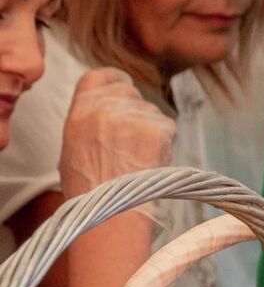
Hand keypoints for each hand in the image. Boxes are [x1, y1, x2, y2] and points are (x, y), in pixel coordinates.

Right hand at [59, 69, 173, 196]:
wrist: (109, 210)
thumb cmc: (89, 187)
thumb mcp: (73, 145)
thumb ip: (89, 119)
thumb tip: (107, 109)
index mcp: (80, 108)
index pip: (101, 75)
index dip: (115, 81)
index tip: (123, 86)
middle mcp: (106, 106)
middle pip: (130, 92)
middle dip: (135, 110)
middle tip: (133, 139)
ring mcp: (133, 116)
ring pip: (151, 111)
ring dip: (151, 128)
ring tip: (137, 157)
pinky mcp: (158, 129)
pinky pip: (167, 126)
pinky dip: (164, 141)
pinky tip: (150, 160)